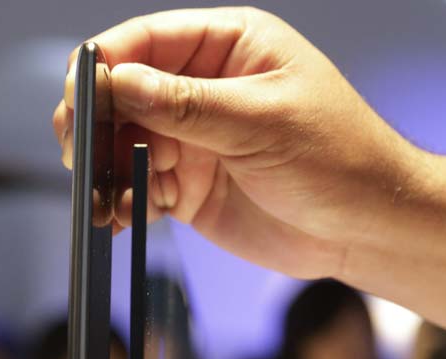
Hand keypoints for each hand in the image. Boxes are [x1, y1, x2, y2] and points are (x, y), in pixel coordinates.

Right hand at [52, 7, 419, 279]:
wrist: (365, 229)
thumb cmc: (338, 159)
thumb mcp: (263, 122)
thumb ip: (186, 104)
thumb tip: (117, 82)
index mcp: (228, 47)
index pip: (147, 42)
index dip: (106, 67)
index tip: (80, 98)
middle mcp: (204, 90)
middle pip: (124, 94)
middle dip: (97, 123)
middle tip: (80, 154)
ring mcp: (193, 141)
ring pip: (123, 144)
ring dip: (106, 169)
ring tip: (101, 197)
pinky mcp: (188, 187)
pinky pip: (139, 189)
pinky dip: (124, 202)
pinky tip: (121, 216)